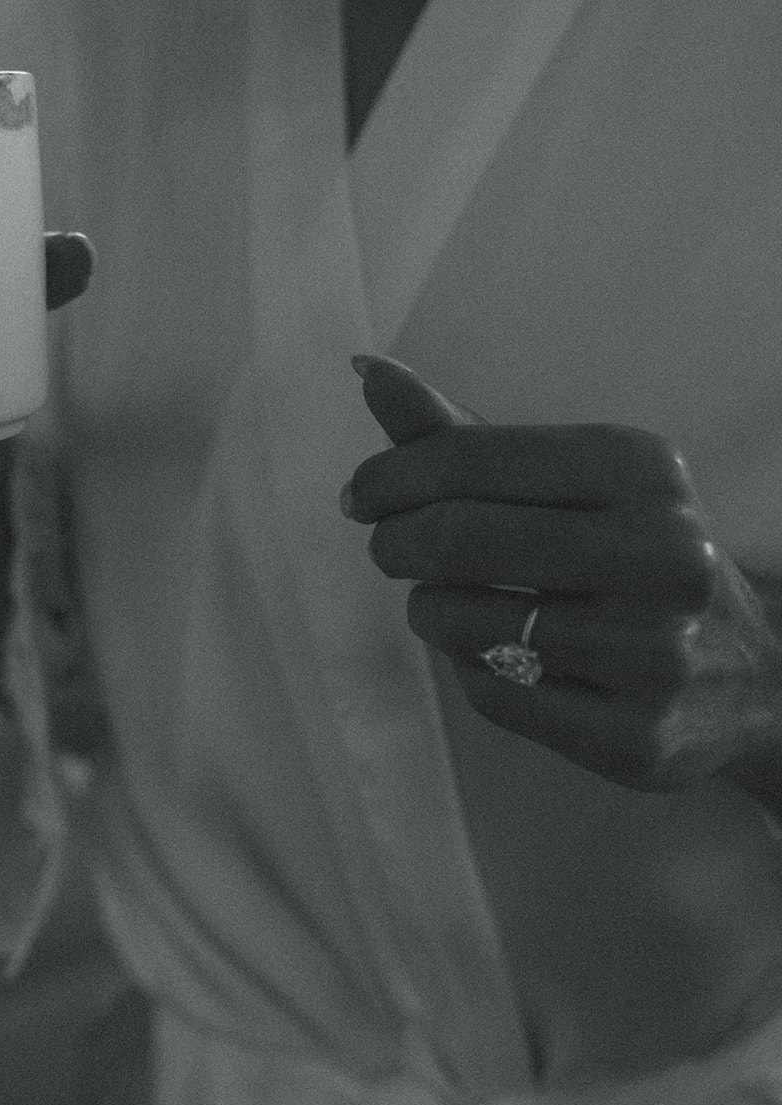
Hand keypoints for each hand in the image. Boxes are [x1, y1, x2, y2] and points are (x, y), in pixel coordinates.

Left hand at [340, 354, 781, 794]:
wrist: (751, 673)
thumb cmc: (625, 552)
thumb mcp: (565, 480)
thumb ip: (459, 432)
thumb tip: (365, 367)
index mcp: (641, 468)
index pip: (470, 456)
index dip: (391, 476)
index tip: (361, 495)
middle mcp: (663, 552)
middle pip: (460, 537)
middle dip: (396, 541)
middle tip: (386, 547)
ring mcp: (657, 651)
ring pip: (464, 621)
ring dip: (430, 610)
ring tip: (450, 602)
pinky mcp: (638, 737)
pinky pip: (493, 694)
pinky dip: (471, 670)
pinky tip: (500, 655)